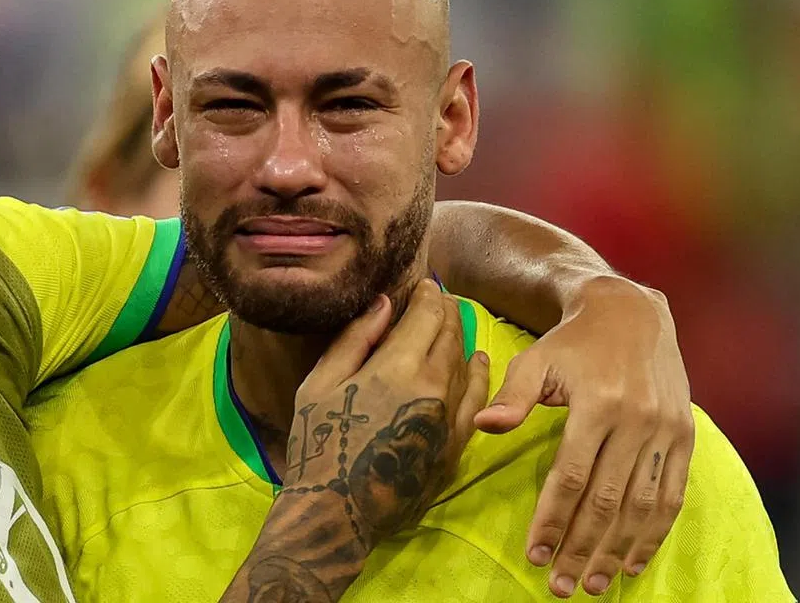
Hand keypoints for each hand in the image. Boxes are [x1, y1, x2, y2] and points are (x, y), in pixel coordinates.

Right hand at [287, 279, 490, 540]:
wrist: (336, 513)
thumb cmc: (319, 445)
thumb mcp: (321, 384)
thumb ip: (355, 339)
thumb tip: (383, 304)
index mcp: (398, 368)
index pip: (428, 314)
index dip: (429, 294)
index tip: (424, 285)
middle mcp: (434, 389)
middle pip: (452, 335)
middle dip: (448, 311)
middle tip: (441, 299)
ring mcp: (449, 420)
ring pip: (468, 365)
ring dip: (463, 338)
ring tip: (456, 323)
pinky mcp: (455, 447)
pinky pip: (478, 402)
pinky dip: (480, 376)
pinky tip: (478, 364)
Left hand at [475, 275, 694, 598]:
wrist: (631, 313)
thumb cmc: (572, 342)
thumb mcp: (535, 359)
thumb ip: (511, 396)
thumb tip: (484, 427)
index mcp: (597, 402)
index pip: (571, 476)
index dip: (552, 520)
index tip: (534, 554)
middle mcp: (637, 419)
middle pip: (606, 500)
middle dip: (581, 548)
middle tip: (559, 586)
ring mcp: (666, 430)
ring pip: (641, 506)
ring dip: (616, 551)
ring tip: (592, 583)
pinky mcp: (684, 437)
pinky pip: (671, 496)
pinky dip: (653, 533)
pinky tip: (632, 560)